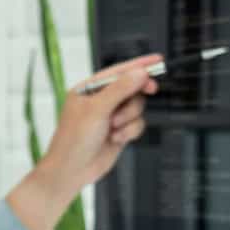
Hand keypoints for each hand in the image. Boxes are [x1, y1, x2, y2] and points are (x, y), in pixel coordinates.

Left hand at [41, 53, 161, 193]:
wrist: (71, 170)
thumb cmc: (74, 140)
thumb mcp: (96, 110)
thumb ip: (120, 89)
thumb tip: (139, 73)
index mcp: (88, 90)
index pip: (117, 72)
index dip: (138, 65)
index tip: (158, 59)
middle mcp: (100, 101)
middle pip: (131, 87)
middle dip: (137, 92)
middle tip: (151, 89)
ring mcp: (110, 117)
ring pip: (136, 107)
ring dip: (129, 117)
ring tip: (114, 128)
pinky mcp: (119, 132)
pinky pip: (137, 124)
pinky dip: (130, 131)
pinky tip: (116, 139)